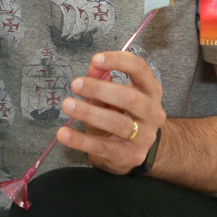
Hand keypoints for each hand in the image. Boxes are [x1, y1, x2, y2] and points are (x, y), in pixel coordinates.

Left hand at [57, 51, 166, 174]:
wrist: (134, 152)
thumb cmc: (121, 116)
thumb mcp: (111, 96)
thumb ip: (102, 80)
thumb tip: (93, 66)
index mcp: (150, 90)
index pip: (140, 69)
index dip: (118, 61)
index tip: (96, 59)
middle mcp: (152, 112)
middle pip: (129, 97)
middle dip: (99, 89)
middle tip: (76, 84)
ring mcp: (144, 136)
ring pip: (117, 122)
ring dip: (88, 112)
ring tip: (67, 105)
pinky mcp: (130, 156)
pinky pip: (103, 147)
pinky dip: (80, 140)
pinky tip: (64, 133)